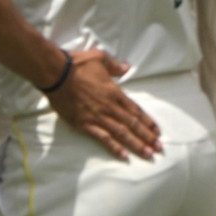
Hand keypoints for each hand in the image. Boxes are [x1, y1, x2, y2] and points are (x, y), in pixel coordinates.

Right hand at [44, 48, 161, 159]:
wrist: (56, 74)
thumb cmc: (77, 64)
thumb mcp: (100, 58)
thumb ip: (115, 65)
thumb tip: (126, 67)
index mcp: (115, 93)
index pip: (136, 110)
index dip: (148, 122)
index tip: (158, 132)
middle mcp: (110, 107)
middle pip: (133, 125)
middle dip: (148, 137)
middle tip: (160, 148)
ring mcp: (98, 117)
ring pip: (122, 134)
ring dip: (136, 145)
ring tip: (148, 154)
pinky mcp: (85, 124)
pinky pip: (103, 138)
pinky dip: (114, 148)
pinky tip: (124, 156)